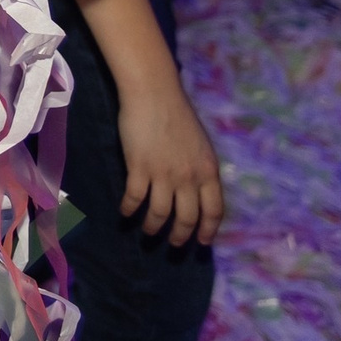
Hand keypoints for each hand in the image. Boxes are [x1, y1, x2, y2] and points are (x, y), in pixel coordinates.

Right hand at [116, 80, 224, 245]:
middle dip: (180, 236)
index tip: (203, 242)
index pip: (214, 211)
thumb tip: (196, 191)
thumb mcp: (201, 146)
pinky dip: (130, 209)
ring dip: (153, 227)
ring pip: (160, 213)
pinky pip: (135, 198)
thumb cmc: (178, 115)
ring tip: (148, 232)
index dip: (209, 230)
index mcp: (208, 171)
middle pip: (187, 218)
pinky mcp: (139, 168)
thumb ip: (201, 169)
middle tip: (173, 245)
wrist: (154, 95)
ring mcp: (163, 174)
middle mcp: (189, 178)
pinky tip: (126, 213)